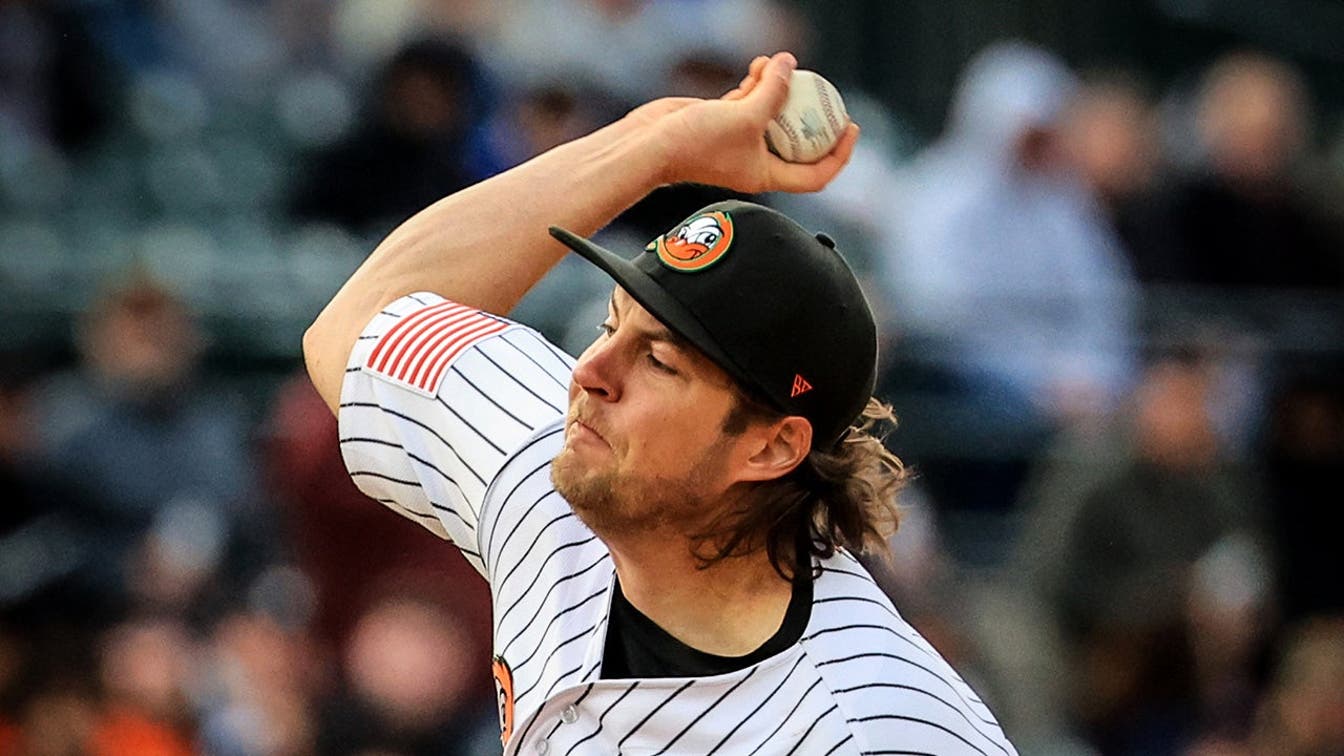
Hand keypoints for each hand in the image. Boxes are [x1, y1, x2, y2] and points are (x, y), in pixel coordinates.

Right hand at [632, 52, 858, 193]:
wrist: (650, 144)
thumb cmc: (696, 143)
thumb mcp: (746, 116)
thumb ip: (773, 91)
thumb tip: (790, 63)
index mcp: (766, 174)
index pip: (816, 174)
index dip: (839, 154)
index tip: (851, 128)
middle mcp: (755, 160)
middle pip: (798, 141)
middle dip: (812, 114)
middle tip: (827, 92)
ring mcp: (739, 140)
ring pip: (772, 114)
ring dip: (779, 89)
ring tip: (779, 65)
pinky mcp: (722, 121)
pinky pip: (749, 101)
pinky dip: (757, 84)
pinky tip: (759, 65)